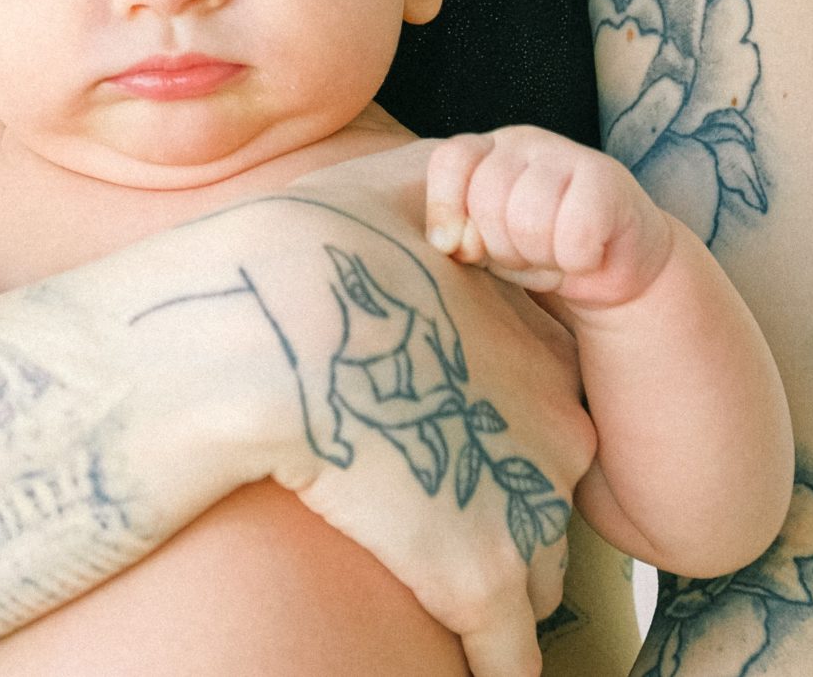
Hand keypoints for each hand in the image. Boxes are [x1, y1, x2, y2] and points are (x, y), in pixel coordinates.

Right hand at [155, 141, 596, 676]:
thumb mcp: (393, 184)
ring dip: (489, 590)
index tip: (439, 440)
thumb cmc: (303, 249)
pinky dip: (490, 667)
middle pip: (540, 499)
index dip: (487, 430)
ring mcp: (522, 512)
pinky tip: (468, 669)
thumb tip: (456, 202)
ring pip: (530, 579)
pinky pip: (507, 658)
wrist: (258, 326)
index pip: (538, 416)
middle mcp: (554, 435)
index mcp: (540, 354)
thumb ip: (445, 190)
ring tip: (432, 590)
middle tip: (426, 514)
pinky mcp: (478, 581)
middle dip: (492, 513)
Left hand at [424, 126, 674, 310]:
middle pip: (487, 197)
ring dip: (541, 256)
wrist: (615, 267)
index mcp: (487, 151)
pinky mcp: (607, 177)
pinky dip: (578, 259)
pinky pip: (575, 232)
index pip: (450, 161)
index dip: (445, 207)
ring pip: (529, 219)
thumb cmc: (542, 253)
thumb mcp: (489, 249)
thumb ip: (463, 238)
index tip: (455, 247)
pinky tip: (588, 254)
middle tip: (529, 253)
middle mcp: (523, 141)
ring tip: (557, 254)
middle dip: (503, 247)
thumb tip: (451, 241)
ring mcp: (567, 152)